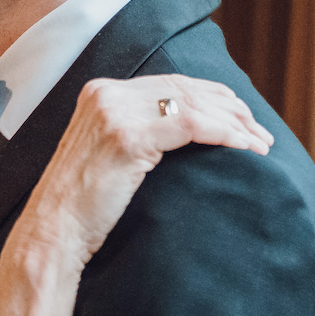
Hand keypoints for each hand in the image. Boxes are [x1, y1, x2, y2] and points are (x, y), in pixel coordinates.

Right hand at [27, 74, 272, 262]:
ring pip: (192, 104)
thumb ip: (138, 131)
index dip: (213, 97)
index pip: (170, 83)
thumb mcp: (109, 155)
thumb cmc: (84, 205)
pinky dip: (224, 134)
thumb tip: (189, 127)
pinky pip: (190, 125)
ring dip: (235, 123)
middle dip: (232, 109)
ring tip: (260, 143)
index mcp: (99, 93)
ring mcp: (113, 112)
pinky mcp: (125, 136)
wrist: (53, 232)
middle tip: (261, 133)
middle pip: (185, 89)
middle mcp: (105, 95)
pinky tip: (244, 148)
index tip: (243, 117)